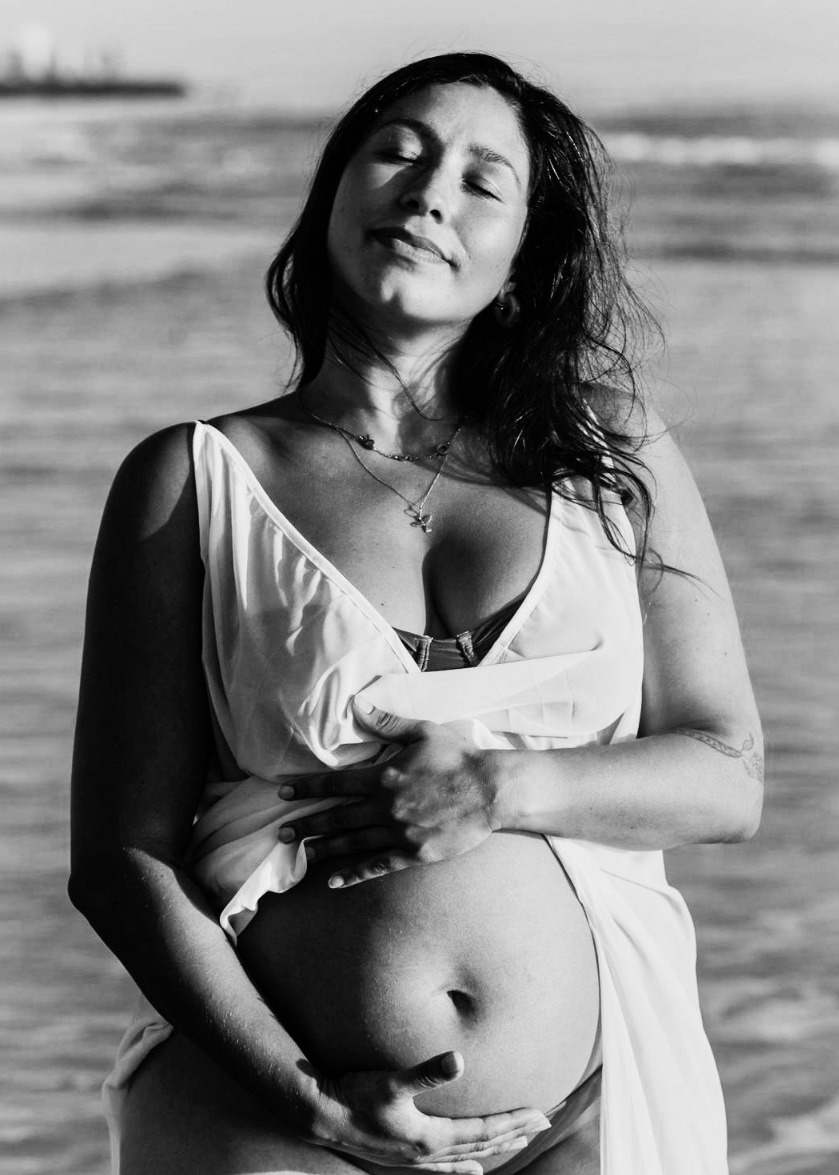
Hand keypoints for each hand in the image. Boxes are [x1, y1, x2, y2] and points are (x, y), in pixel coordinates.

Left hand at [277, 700, 500, 887]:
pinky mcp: (414, 854)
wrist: (491, 790)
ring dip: (323, 849)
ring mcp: (399, 833)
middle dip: (307, 824)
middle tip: (282, 833)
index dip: (307, 789)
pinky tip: (332, 880)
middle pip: (337, 818)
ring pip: (352, 844)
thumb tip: (356, 703)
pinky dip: (353, 874)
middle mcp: (386, 807)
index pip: (335, 784)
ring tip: (301, 854)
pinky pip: (377, 866)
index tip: (284, 794)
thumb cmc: (458, 756)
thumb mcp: (423, 732)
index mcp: (384, 777)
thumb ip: (386, 723)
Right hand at [304, 1049, 550, 1172]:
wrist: (323, 1116)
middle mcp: (429, 1153)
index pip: (484, 1132)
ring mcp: (417, 1159)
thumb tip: (458, 1059)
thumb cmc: (356, 1095)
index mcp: (431, 1137)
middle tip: (545, 1123)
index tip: (541, 1113)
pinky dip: (464, 1169)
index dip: (514, 1121)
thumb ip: (426, 1072)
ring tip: (521, 1141)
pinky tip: (473, 1172)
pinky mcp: (404, 1158)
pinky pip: (445, 1168)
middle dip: (515, 1133)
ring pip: (468, 1157)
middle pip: (483, 1145)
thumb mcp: (392, 1081)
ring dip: (496, 1148)